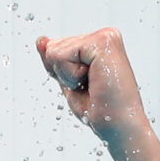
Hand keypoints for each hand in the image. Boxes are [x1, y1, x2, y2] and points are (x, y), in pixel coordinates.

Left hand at [36, 27, 146, 142]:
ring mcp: (105, 37)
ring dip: (68, 76)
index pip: (55, 47)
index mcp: (99, 42)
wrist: (118, 125)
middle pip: (53, 47)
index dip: (61, 72)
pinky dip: (71, 75)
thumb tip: (41, 40)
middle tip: (91, 87)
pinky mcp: (103, 42)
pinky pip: (61, 55)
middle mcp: (105, 35)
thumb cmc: (99, 108)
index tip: (86, 84)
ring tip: (93, 85)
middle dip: (64, 73)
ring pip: (54, 51)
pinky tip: (93, 81)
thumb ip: (55, 59)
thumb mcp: (68, 80)